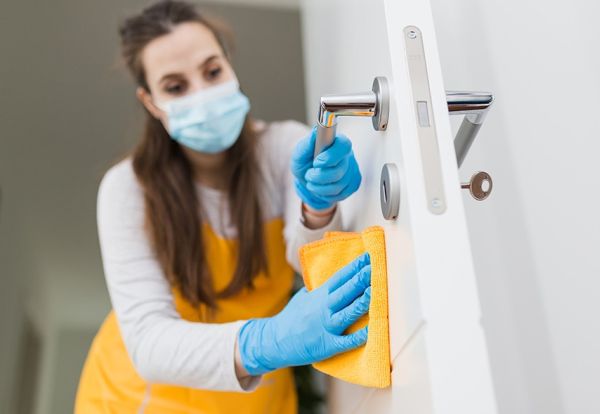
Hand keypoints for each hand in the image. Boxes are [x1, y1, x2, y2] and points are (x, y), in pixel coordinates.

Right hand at [237, 252, 371, 375]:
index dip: (355, 267)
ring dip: (362, 302)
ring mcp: (325, 326)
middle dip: (361, 279)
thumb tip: (331, 279)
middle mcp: (323, 308)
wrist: (274, 341)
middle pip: (346, 291)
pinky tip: (371, 331)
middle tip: (377, 268)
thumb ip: (318, 289)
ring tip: (375, 292)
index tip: (368, 257)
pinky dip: (358, 337)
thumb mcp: (303, 297)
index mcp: (319, 295)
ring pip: (348, 313)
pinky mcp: (327, 345)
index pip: (340, 277)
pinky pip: (346, 341)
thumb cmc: (291, 318)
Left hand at [291, 127, 361, 209]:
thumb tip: (316, 130)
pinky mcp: (353, 184)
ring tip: (312, 182)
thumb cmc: (304, 161)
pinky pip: (342, 194)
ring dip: (320, 187)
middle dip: (319, 177)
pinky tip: (321, 188)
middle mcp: (348, 155)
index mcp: (337, 142)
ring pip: (339, 185)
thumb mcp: (300, 152)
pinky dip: (326, 194)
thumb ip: (307, 143)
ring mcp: (353, 170)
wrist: (307, 178)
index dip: (330, 157)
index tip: (316, 163)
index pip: (343, 146)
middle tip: (309, 175)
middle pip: (340, 170)